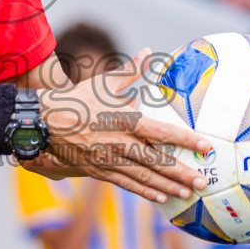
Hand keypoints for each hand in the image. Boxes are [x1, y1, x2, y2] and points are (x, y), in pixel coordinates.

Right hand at [34, 48, 212, 202]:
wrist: (43, 123)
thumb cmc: (76, 100)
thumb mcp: (104, 84)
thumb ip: (130, 71)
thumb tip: (148, 51)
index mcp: (125, 121)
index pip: (162, 133)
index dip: (186, 140)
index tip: (205, 146)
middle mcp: (120, 144)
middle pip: (158, 162)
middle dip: (182, 173)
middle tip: (202, 182)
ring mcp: (109, 161)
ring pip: (145, 178)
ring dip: (168, 187)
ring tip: (187, 194)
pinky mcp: (99, 172)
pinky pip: (127, 184)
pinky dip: (145, 192)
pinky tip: (160, 198)